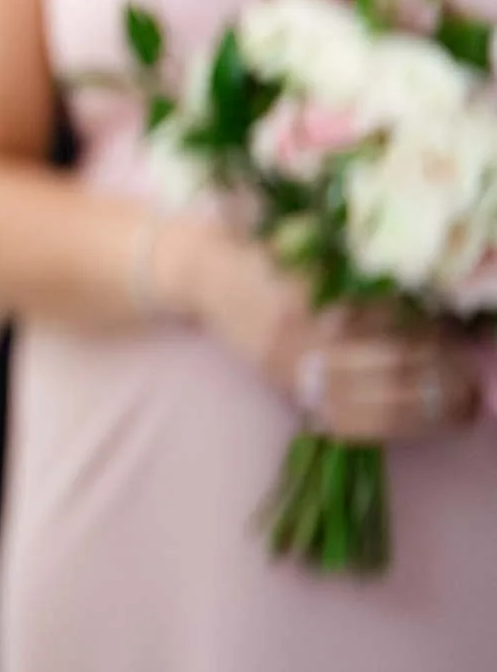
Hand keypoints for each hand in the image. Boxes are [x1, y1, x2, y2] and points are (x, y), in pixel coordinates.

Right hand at [175, 224, 481, 439]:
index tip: (462, 341)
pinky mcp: (286, 387)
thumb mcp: (313, 245)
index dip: (435, 336)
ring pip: (377, 399)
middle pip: (392, 363)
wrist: (201, 275)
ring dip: (429, 408)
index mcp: (315, 287)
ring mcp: (292, 364)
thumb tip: (435, 307)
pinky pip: (349, 421)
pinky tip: (418, 421)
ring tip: (461, 406)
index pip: (392, 321)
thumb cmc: (265, 250)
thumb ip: (362, 269)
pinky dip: (392, 426)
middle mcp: (303, 330)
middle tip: (471, 381)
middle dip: (443, 377)